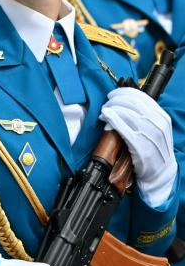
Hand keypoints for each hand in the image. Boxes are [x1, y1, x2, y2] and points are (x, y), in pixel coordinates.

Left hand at [99, 87, 176, 206]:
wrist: (161, 173)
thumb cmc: (154, 148)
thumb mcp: (154, 128)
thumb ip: (143, 115)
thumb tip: (122, 101)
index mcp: (162, 117)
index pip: (141, 97)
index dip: (123, 92)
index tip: (112, 95)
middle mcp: (158, 125)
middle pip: (133, 104)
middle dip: (115, 100)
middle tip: (106, 104)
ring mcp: (151, 137)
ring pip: (128, 114)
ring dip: (112, 109)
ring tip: (104, 112)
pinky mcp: (142, 148)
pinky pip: (125, 130)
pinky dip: (114, 120)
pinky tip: (106, 116)